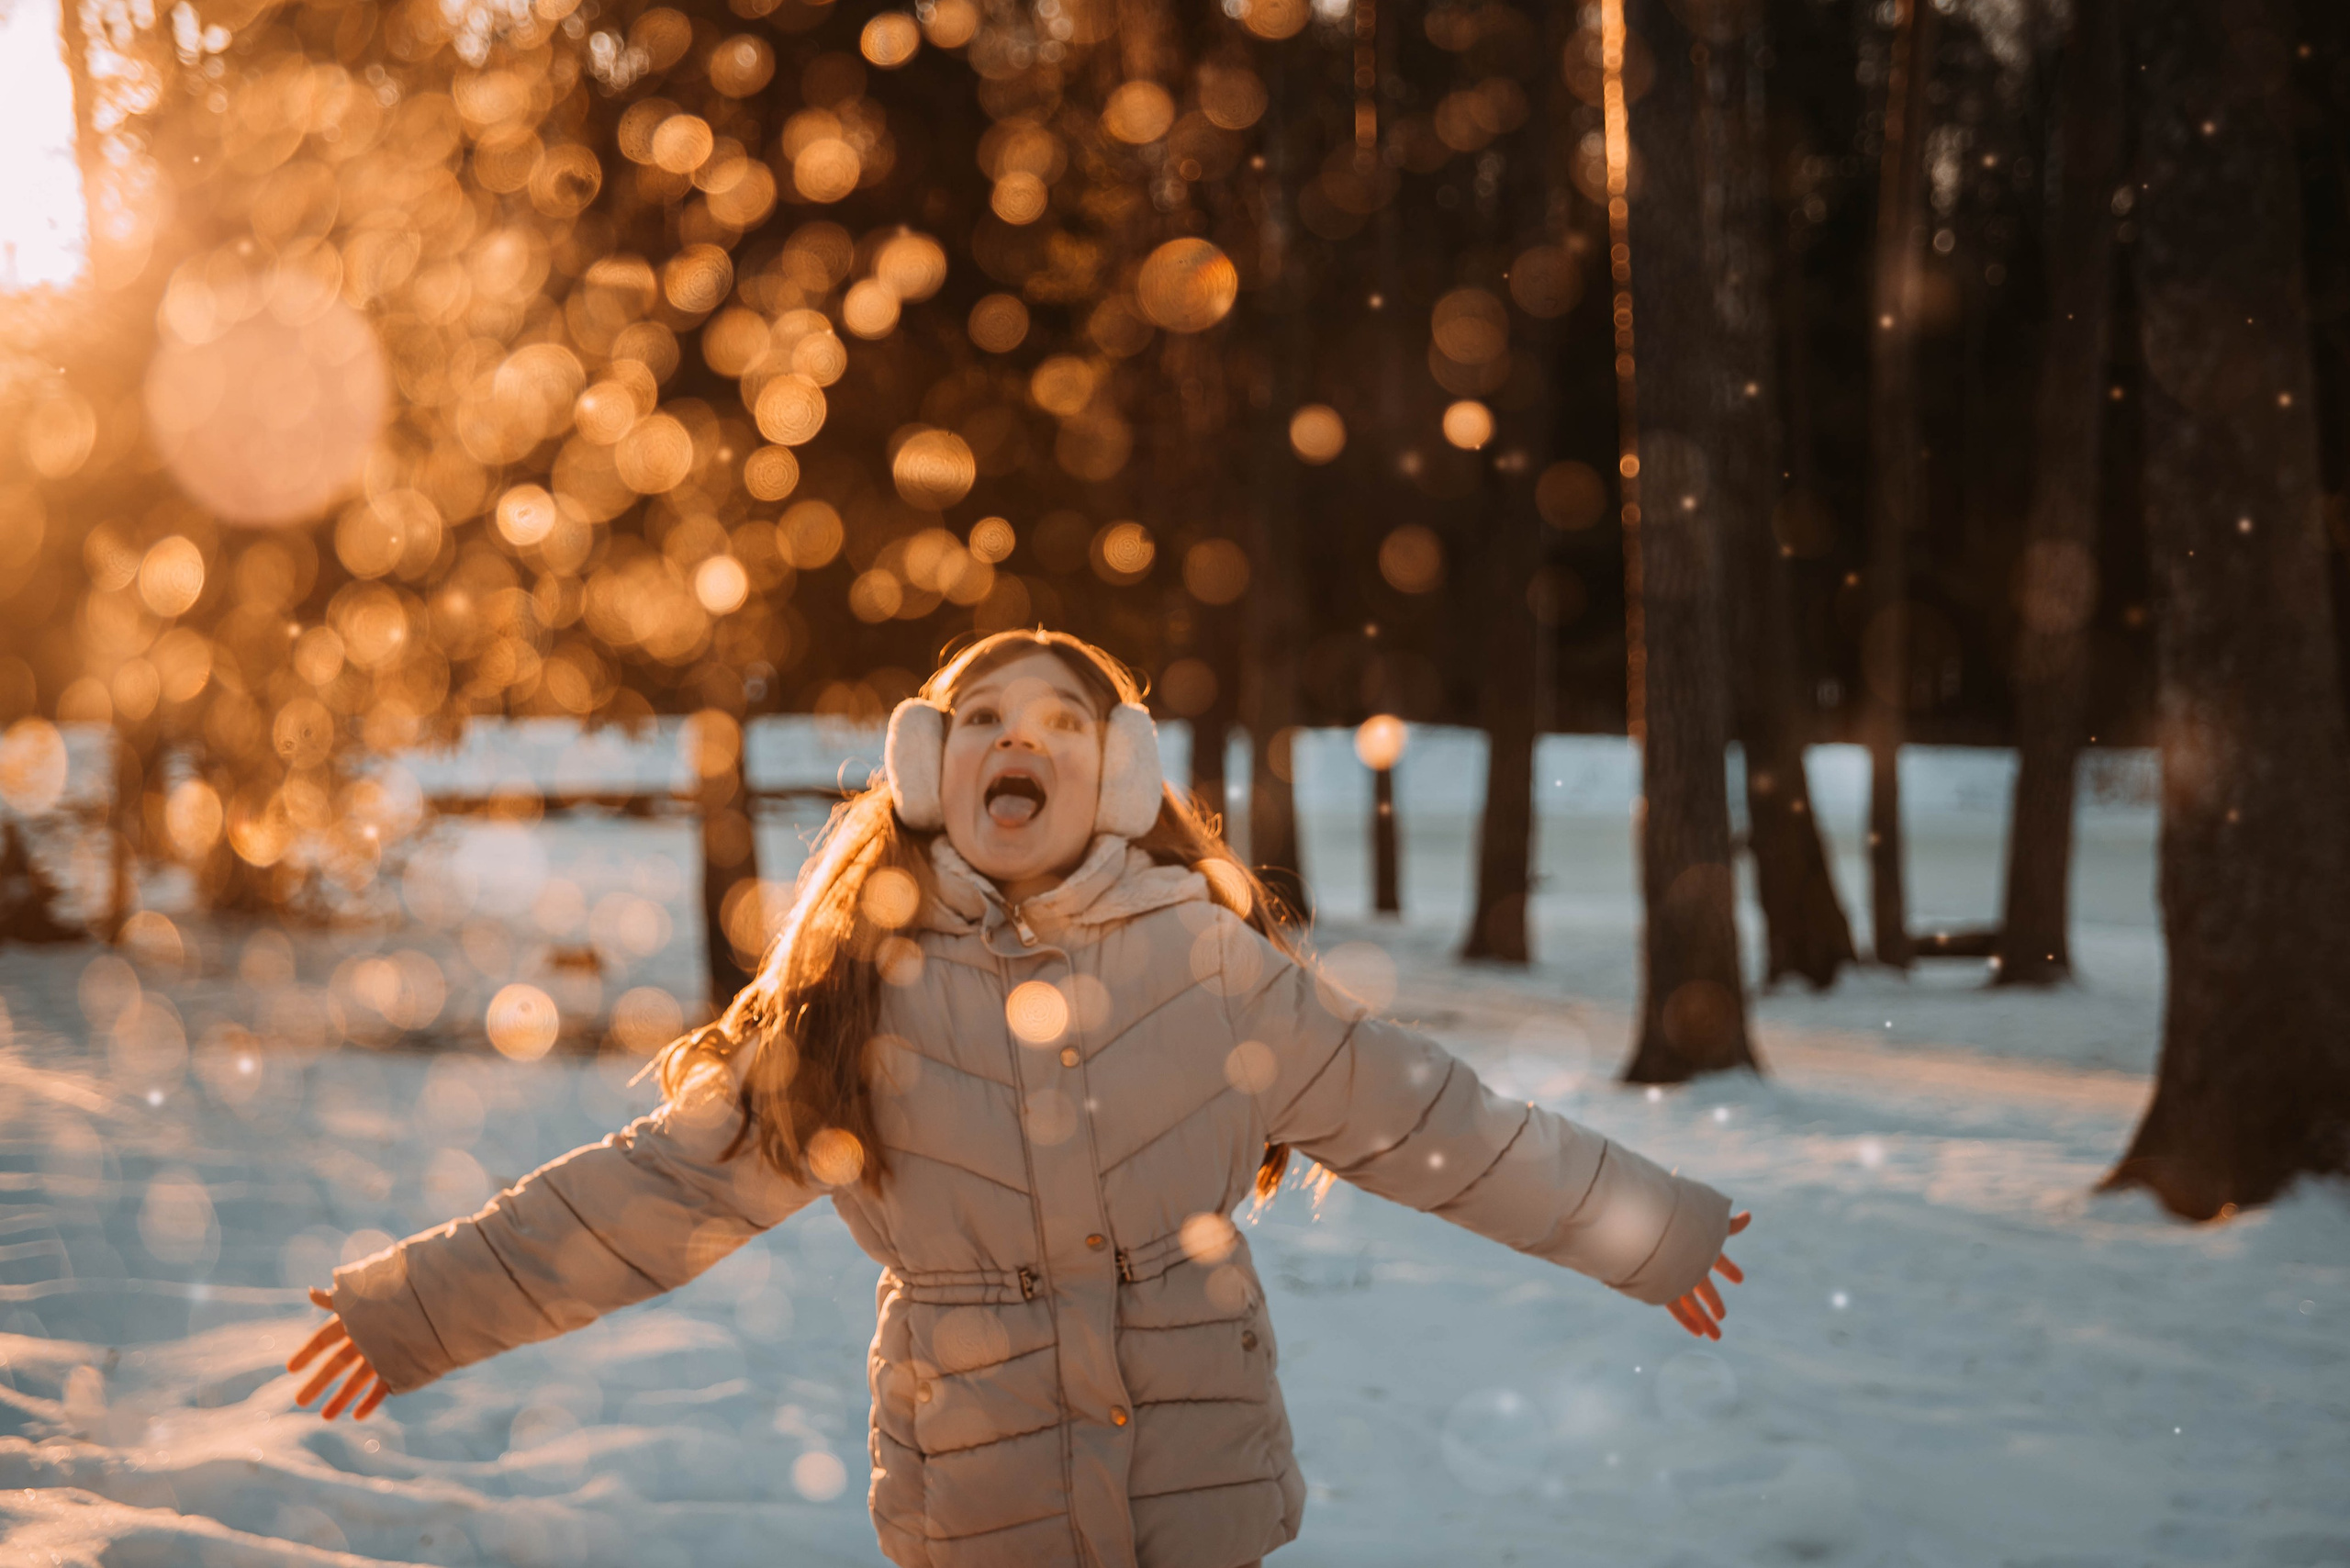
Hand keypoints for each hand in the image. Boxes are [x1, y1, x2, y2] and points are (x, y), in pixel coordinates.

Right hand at [287, 1286, 390, 1419]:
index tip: (291, 1369)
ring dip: (342, 1397)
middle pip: (338, 1364)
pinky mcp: (403, 1365)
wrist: (443, 1302)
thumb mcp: (367, 1294)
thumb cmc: (402, 1294)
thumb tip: (310, 1293)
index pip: (326, 1339)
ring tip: (325, 1418)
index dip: (309, 1352)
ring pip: (357, 1379)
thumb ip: (339, 1299)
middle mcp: (368, 1338)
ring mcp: (385, 1352)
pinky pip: (383, 1386)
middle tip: (299, 1401)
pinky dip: (371, 1401)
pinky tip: (357, 1416)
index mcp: (357, 1320)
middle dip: (319, 1382)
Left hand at [1664, 1210, 1749, 1341]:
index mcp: (1698, 1249)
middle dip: (1714, 1303)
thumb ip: (1728, 1225)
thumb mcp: (1708, 1224)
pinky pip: (1675, 1307)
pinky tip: (1697, 1332)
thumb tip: (1748, 1216)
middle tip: (1722, 1317)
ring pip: (1690, 1301)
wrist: (1646, 1229)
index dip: (1728, 1269)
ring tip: (1715, 1336)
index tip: (1739, 1279)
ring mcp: (1672, 1276)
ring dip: (1702, 1319)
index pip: (1717, 1260)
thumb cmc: (1680, 1224)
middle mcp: (1685, 1264)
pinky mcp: (1660, 1287)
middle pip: (1703, 1287)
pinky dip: (1686, 1319)